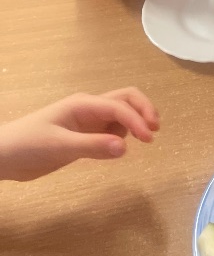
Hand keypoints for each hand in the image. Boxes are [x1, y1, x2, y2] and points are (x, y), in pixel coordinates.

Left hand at [0, 88, 158, 180]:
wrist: (4, 156)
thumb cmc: (28, 146)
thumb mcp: (60, 146)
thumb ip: (92, 146)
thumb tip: (125, 147)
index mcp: (83, 104)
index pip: (119, 107)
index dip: (137, 120)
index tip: (149, 139)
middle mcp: (89, 108)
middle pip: (126, 99)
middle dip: (144, 109)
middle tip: (156, 129)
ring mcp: (88, 121)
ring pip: (121, 113)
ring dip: (135, 120)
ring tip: (144, 138)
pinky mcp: (85, 135)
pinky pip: (111, 130)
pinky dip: (123, 134)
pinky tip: (121, 146)